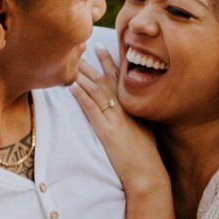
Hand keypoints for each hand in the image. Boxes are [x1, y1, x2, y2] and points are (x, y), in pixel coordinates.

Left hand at [73, 50, 171, 195]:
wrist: (147, 172)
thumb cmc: (147, 154)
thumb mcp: (145, 128)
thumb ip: (136, 115)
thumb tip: (129, 108)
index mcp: (133, 106)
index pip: (118, 78)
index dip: (108, 61)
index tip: (99, 46)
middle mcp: (124, 108)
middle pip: (104, 80)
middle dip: (90, 62)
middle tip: (78, 47)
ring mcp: (116, 119)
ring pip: (96, 91)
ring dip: (82, 75)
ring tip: (70, 62)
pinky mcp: (107, 131)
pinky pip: (92, 110)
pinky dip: (82, 97)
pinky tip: (71, 87)